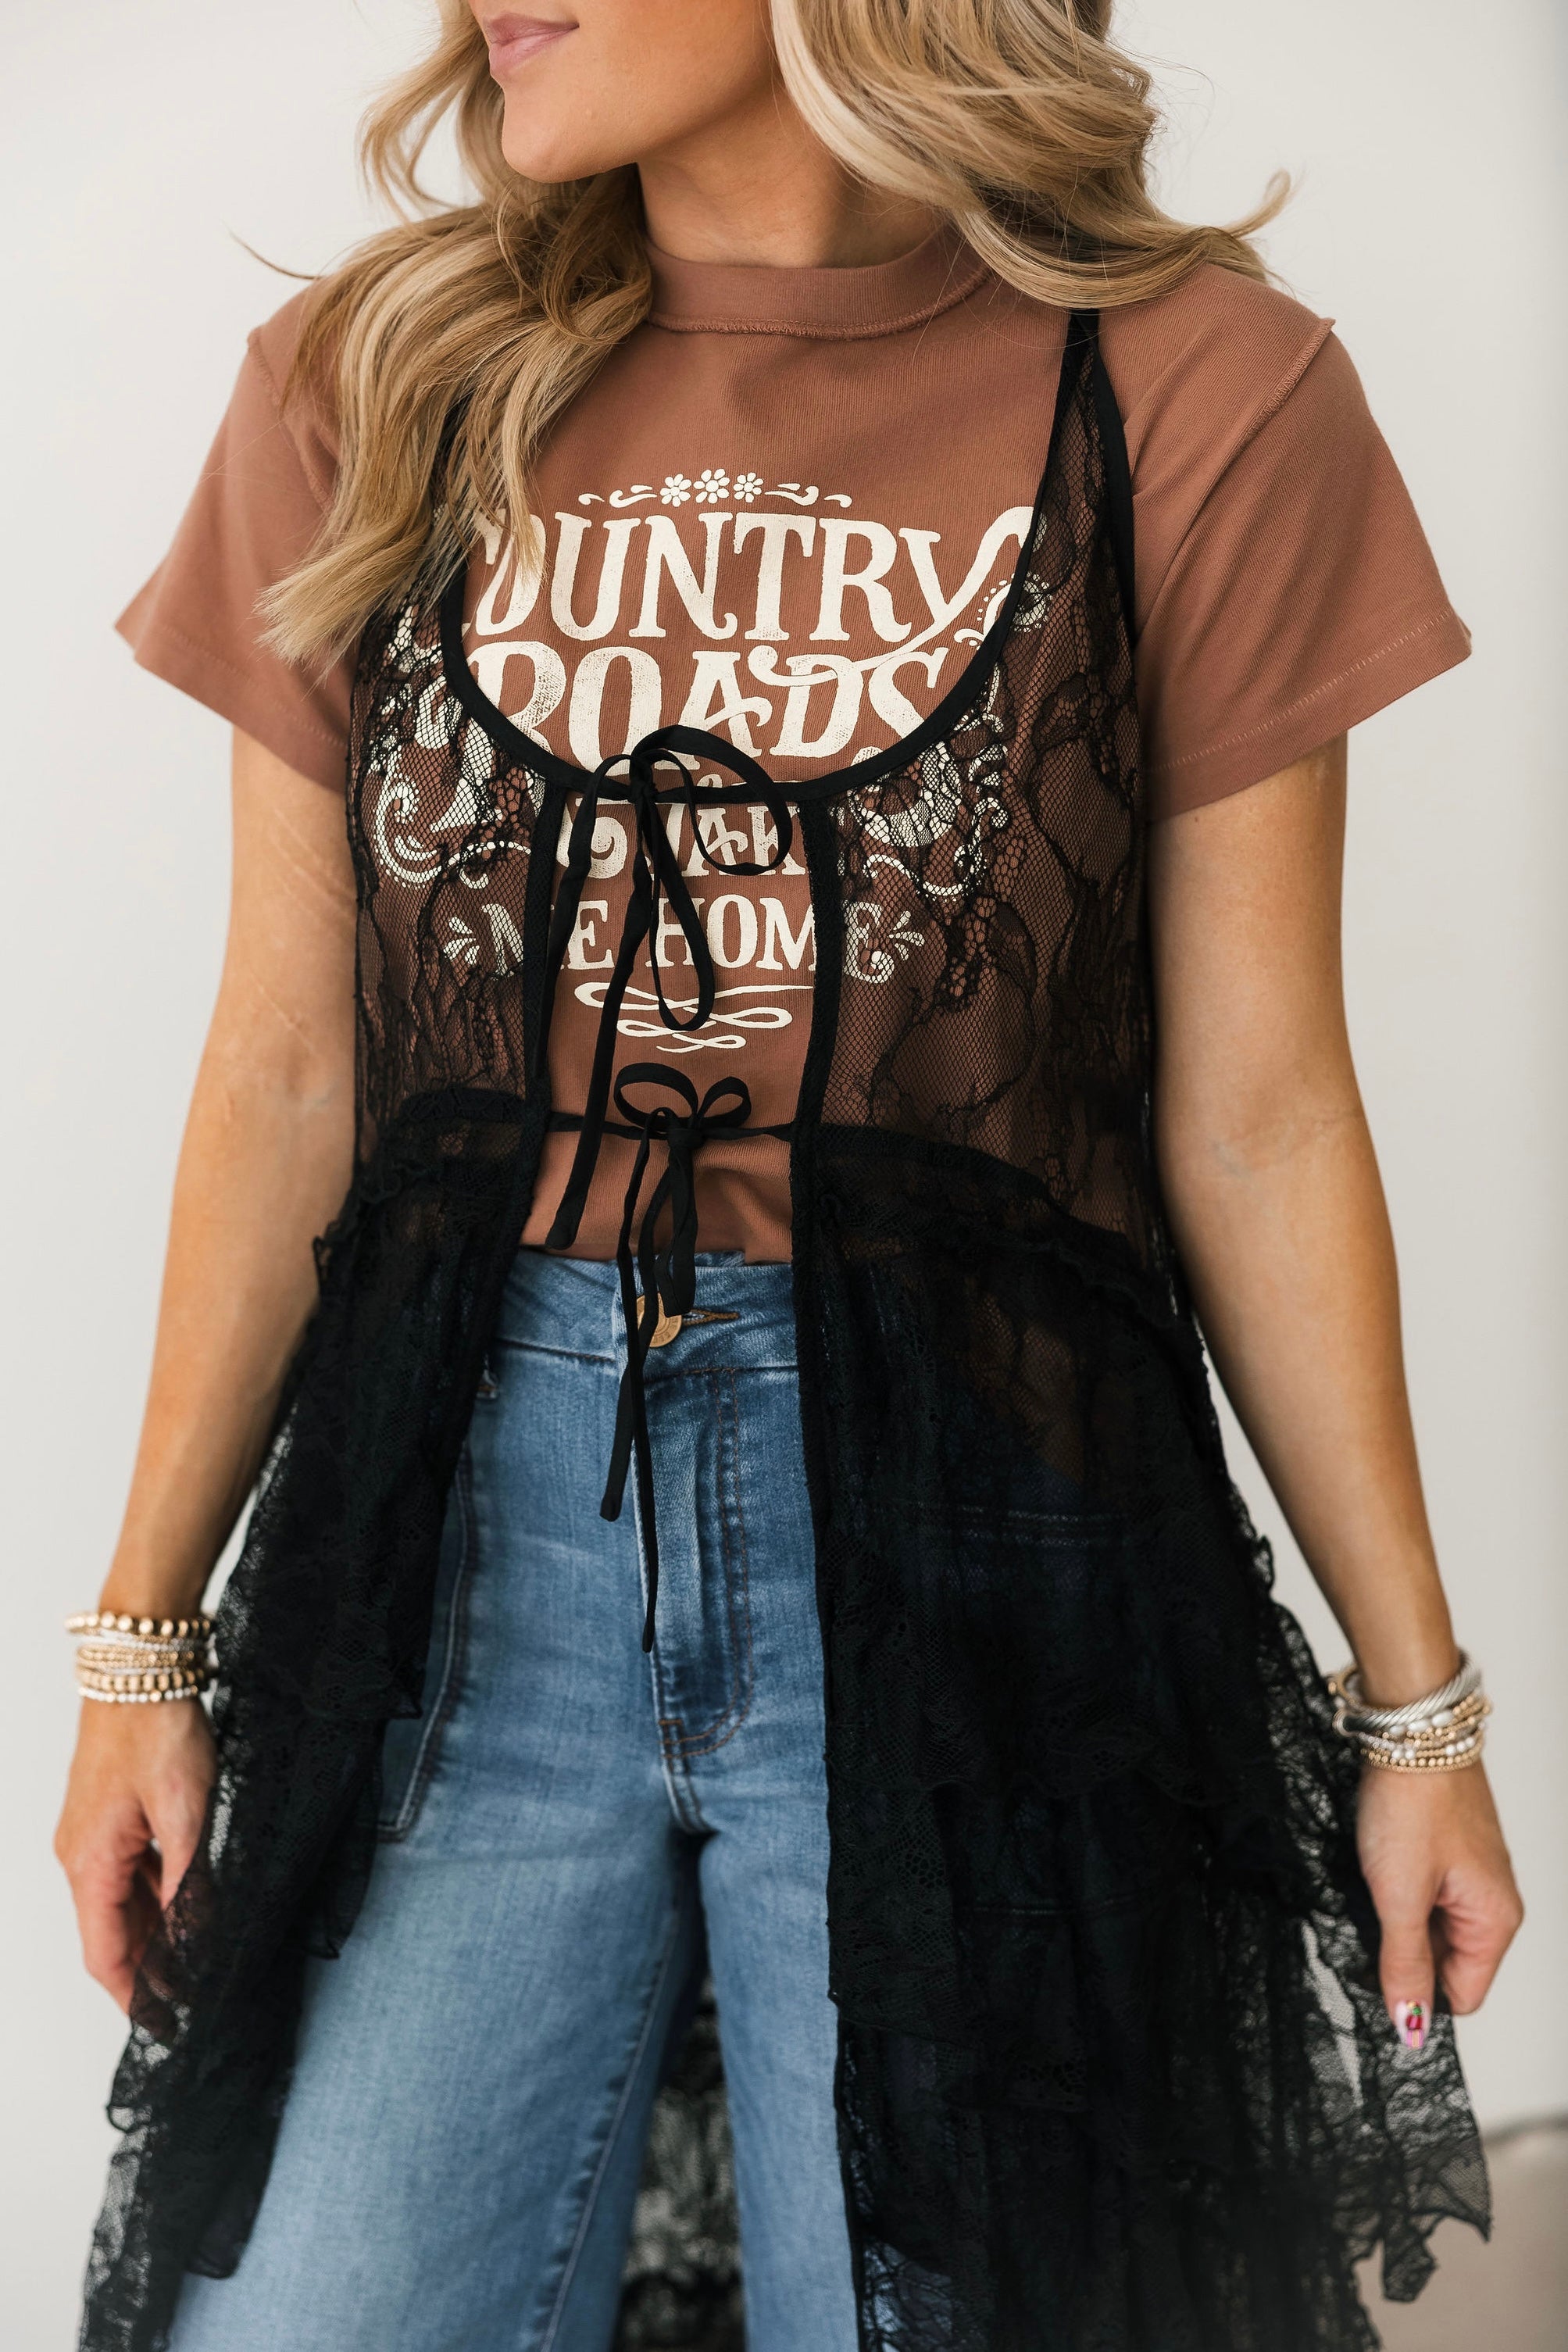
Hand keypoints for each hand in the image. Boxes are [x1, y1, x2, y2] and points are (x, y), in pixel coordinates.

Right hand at [54, 1699, 217, 2012]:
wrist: (141, 1669)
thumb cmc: (157, 1731)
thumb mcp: (186, 1813)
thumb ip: (188, 1881)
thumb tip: (196, 1937)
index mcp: (90, 1864)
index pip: (106, 1954)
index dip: (136, 1996)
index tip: (165, 2026)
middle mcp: (81, 1855)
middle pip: (113, 1933)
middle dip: (151, 1970)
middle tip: (194, 1998)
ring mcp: (93, 1834)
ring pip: (122, 1903)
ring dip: (156, 1934)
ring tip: (196, 1962)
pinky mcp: (111, 1815)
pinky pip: (130, 1872)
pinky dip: (156, 1896)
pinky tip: (187, 1905)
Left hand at [1356, 1761, 1522, 2048]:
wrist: (1410, 1729)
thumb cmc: (1411, 1805)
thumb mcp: (1399, 1896)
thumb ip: (1404, 1964)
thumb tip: (1411, 2027)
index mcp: (1495, 1921)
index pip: (1462, 1996)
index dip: (1416, 1994)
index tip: (1377, 1968)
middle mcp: (1491, 1902)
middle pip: (1446, 1963)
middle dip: (1404, 1952)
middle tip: (1373, 1915)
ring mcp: (1470, 1875)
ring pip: (1431, 1927)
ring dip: (1397, 1918)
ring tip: (1377, 1882)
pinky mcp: (1448, 1851)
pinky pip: (1423, 1894)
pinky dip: (1397, 1889)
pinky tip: (1378, 1864)